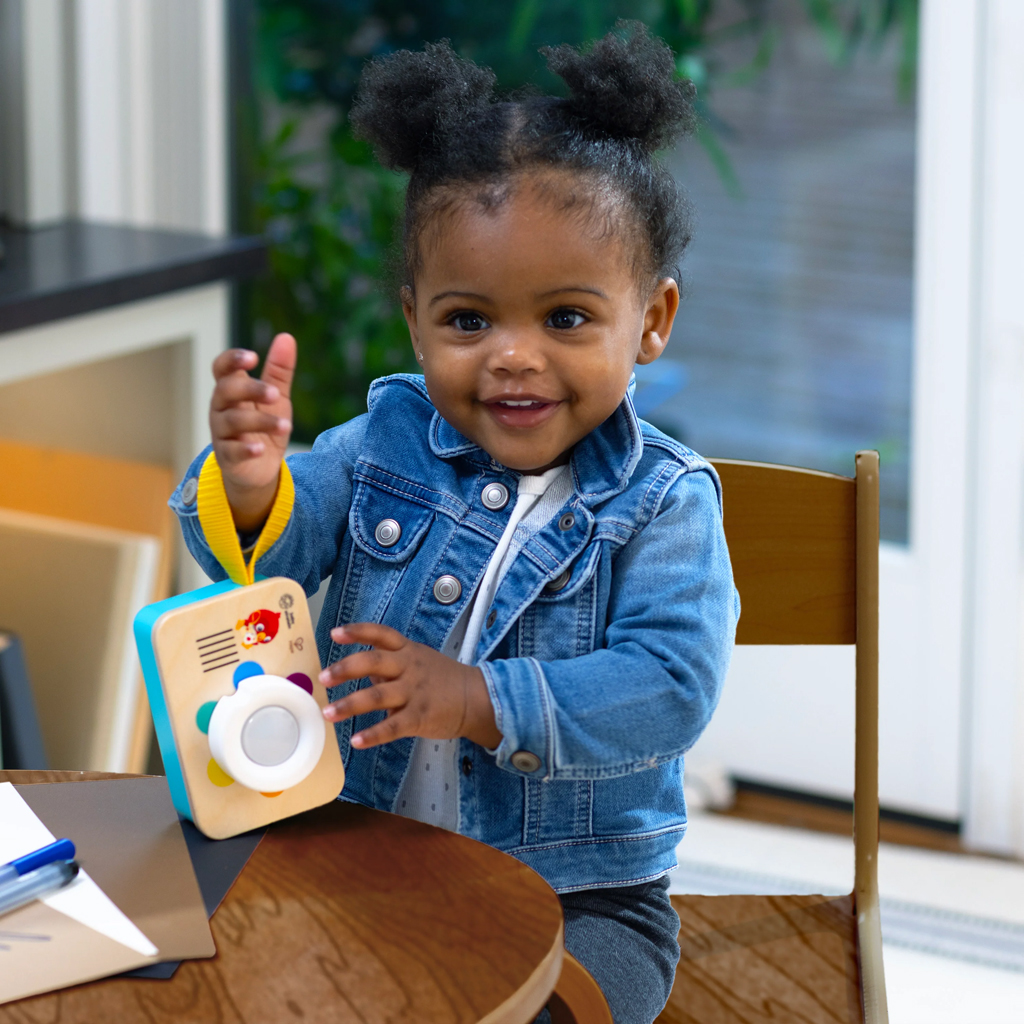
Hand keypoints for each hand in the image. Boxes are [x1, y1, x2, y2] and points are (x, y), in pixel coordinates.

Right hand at [209, 333, 295, 531]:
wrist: (261, 467)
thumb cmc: (264, 426)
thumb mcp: (276, 398)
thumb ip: (279, 371)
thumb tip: (286, 337)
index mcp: (232, 390)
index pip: (222, 368)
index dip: (232, 360)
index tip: (253, 357)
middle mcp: (222, 408)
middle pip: (226, 390)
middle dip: (251, 389)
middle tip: (276, 394)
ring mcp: (222, 433)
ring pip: (233, 420)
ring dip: (260, 421)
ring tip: (286, 426)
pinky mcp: (227, 457)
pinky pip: (231, 450)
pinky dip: (246, 449)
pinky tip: (261, 448)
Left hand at [319, 623, 501, 749]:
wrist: (477, 699)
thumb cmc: (444, 679)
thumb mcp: (419, 660)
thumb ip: (388, 663)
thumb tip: (357, 668)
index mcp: (408, 651)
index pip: (380, 634)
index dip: (357, 632)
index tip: (335, 633)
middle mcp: (409, 667)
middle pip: (373, 662)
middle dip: (345, 668)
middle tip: (323, 677)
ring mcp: (415, 692)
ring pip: (377, 696)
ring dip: (350, 704)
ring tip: (328, 713)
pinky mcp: (420, 716)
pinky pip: (393, 726)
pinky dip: (373, 734)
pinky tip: (356, 740)